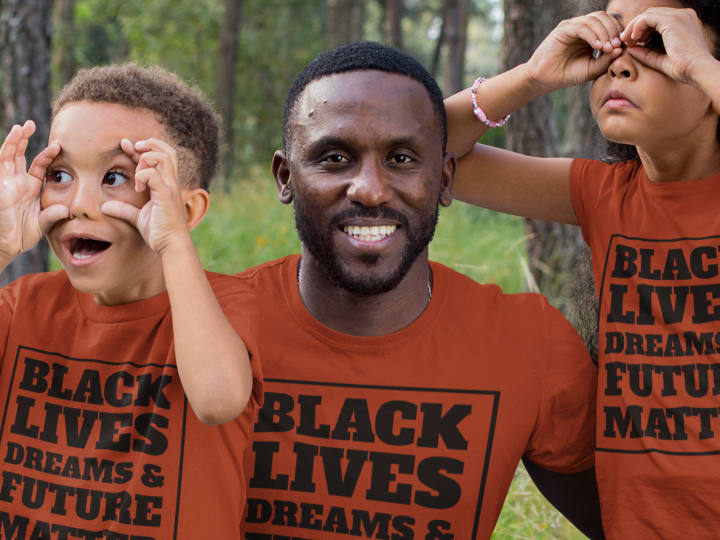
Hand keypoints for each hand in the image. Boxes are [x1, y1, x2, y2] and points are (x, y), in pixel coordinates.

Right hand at [0, 120, 65, 262]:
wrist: (6, 245)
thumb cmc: (24, 234)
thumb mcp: (43, 222)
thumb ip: (54, 214)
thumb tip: (67, 210)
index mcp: (31, 187)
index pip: (39, 165)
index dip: (47, 155)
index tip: (58, 145)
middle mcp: (17, 181)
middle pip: (20, 154)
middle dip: (24, 139)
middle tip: (31, 123)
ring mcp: (6, 183)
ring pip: (8, 156)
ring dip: (13, 141)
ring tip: (20, 127)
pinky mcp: (0, 187)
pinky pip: (1, 166)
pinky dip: (5, 153)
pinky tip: (9, 143)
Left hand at [101, 138, 190, 254]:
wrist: (172, 246)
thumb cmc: (160, 233)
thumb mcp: (138, 218)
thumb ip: (124, 210)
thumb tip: (104, 207)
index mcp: (166, 184)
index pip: (158, 156)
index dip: (142, 148)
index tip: (125, 146)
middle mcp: (171, 182)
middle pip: (166, 150)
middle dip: (148, 144)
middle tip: (131, 147)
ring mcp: (170, 187)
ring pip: (162, 157)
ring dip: (145, 159)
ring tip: (136, 173)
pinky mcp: (166, 195)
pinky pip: (153, 175)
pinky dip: (142, 175)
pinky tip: (137, 187)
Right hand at [527, 11, 622, 90]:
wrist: (545, 80)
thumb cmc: (567, 75)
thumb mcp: (592, 69)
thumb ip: (606, 60)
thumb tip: (621, 49)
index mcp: (589, 34)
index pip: (608, 23)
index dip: (618, 32)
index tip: (623, 46)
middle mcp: (581, 27)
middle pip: (603, 17)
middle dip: (613, 30)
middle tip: (618, 45)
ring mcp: (571, 26)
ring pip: (593, 19)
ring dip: (604, 32)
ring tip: (609, 48)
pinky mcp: (562, 30)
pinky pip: (581, 27)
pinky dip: (592, 35)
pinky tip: (598, 47)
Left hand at [622, 7, 715, 86]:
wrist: (696, 69)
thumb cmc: (682, 68)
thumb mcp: (660, 59)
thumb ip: (646, 53)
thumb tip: (630, 48)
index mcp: (684, 22)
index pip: (658, 19)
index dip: (642, 29)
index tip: (632, 42)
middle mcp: (683, 16)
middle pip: (652, 14)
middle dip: (635, 26)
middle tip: (626, 41)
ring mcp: (679, 16)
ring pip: (648, 14)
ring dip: (634, 26)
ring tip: (627, 40)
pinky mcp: (672, 20)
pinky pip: (647, 18)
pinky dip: (637, 26)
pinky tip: (633, 38)